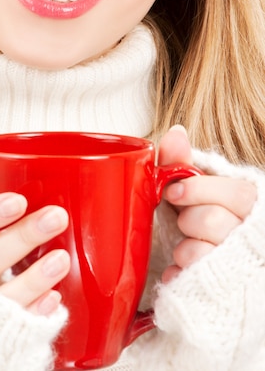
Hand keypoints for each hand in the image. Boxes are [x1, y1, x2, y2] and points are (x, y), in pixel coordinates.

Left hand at [158, 126, 256, 282]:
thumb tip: (176, 133)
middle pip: (216, 222)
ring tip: (182, 246)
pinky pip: (193, 280)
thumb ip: (182, 163)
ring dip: (182, 248)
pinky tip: (178, 269)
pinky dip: (177, 272)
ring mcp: (241, 268)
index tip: (172, 192)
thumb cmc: (199, 220)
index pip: (238, 194)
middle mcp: (252, 237)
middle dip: (188, 219)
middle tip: (181, 221)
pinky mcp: (225, 292)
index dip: (199, 190)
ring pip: (203, 252)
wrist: (201, 272)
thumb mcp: (192, 190)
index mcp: (251, 207)